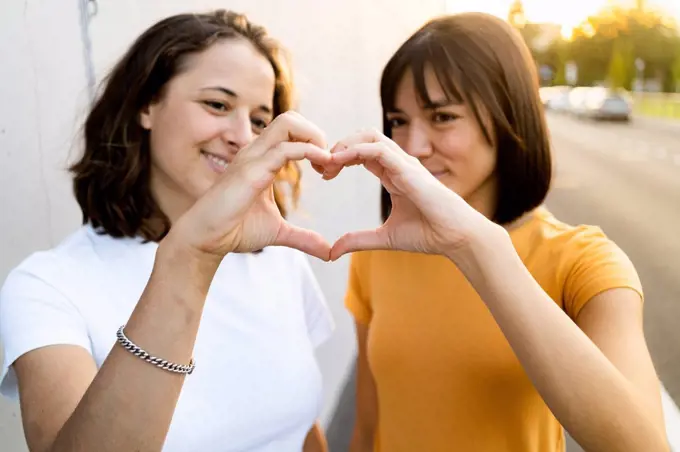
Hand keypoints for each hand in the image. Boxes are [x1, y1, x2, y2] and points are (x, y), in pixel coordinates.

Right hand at [169, 111, 333, 260]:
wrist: (206, 240)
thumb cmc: (235, 231)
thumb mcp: (278, 232)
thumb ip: (304, 238)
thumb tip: (328, 252)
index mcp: (262, 159)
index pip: (292, 132)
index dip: (315, 144)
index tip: (328, 170)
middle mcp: (256, 152)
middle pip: (291, 118)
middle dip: (317, 134)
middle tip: (329, 163)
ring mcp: (252, 158)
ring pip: (288, 123)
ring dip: (315, 138)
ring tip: (326, 164)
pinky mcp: (251, 171)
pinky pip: (284, 149)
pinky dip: (308, 151)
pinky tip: (322, 166)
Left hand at [323, 129, 496, 260]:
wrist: (456, 238)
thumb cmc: (429, 234)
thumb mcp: (384, 238)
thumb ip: (358, 240)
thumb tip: (332, 252)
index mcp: (393, 175)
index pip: (361, 154)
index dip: (340, 159)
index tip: (324, 174)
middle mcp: (398, 164)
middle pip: (362, 138)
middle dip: (338, 146)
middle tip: (321, 166)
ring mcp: (404, 164)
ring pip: (369, 136)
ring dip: (344, 144)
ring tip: (327, 161)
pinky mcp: (408, 169)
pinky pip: (378, 149)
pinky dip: (356, 150)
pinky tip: (339, 161)